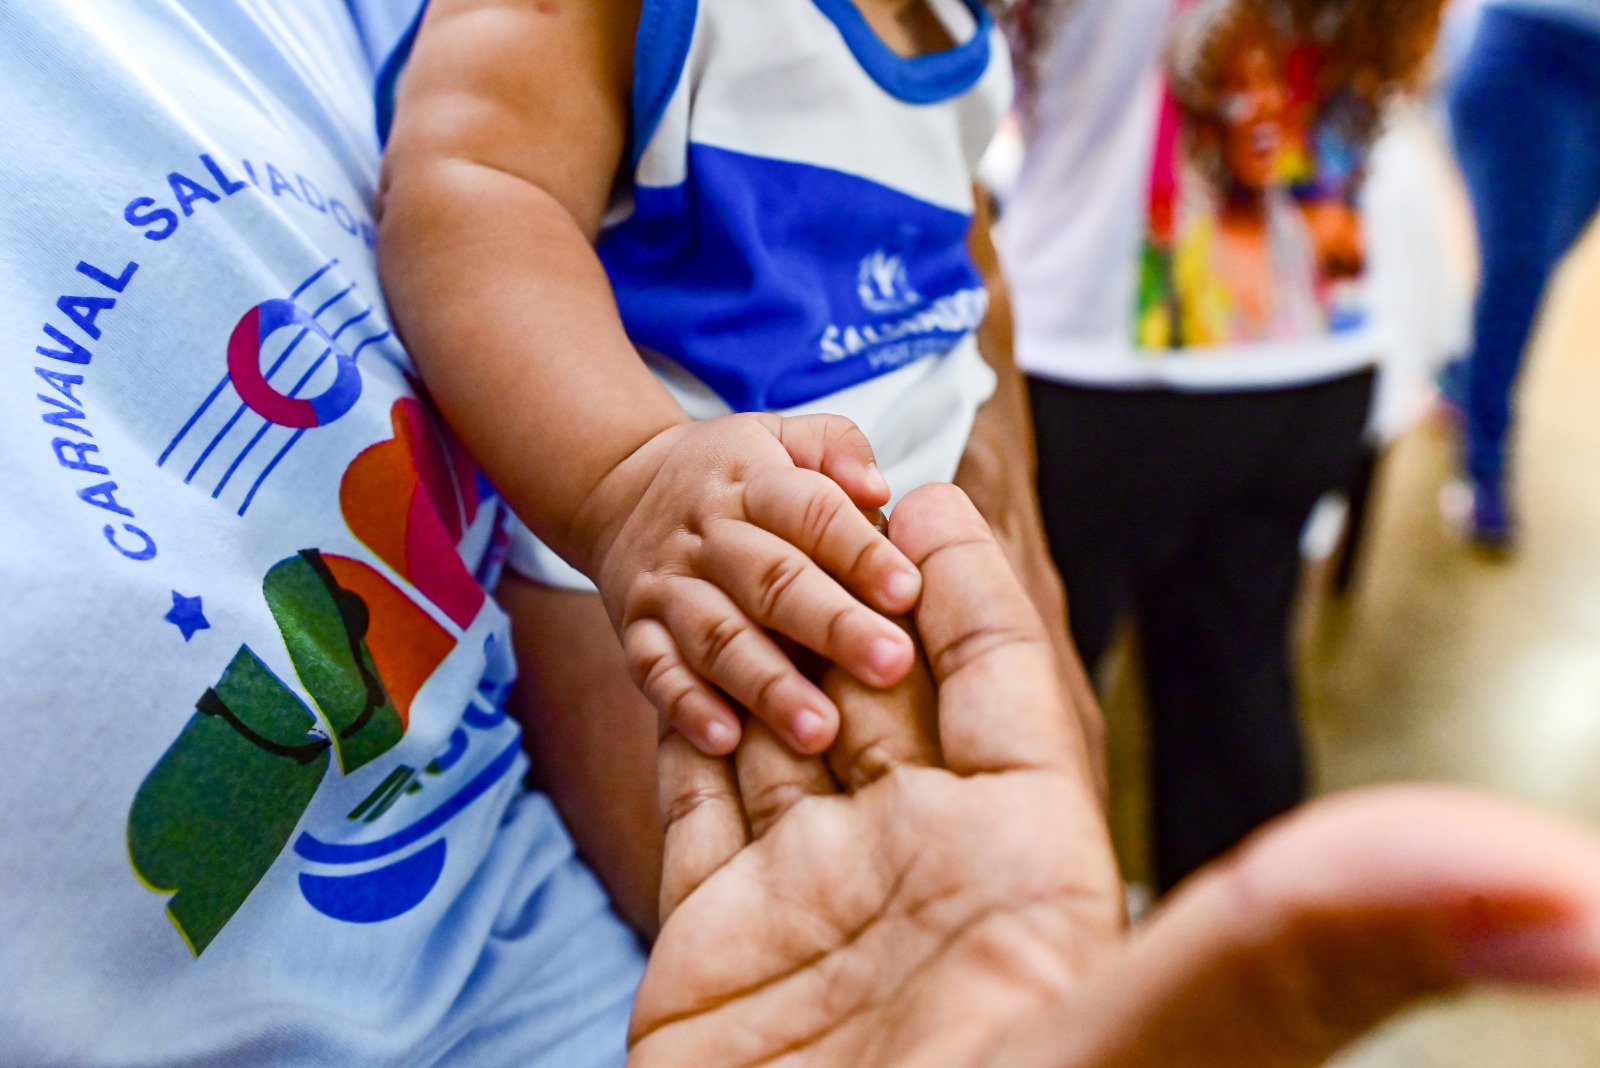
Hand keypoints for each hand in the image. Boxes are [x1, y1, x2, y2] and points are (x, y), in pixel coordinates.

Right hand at [578, 412, 921, 756]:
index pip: (810, 511)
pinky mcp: (636, 634)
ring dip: (767, 684)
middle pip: (770, 580)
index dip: (859, 551)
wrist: (622, 491)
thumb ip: (839, 447)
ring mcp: (667, 587)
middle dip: (832, 625)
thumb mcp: (785, 435)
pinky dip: (686, 708)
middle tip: (889, 665)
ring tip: (819, 732)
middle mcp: (708, 536)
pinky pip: (655, 672)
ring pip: (717, 636)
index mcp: (754, 482)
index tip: (910, 591)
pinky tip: (726, 743)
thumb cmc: (738, 477)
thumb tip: (878, 488)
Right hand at [629, 484, 1599, 1067]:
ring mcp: (807, 900)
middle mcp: (920, 867)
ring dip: (764, 638)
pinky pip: (690, 794)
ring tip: (737, 562)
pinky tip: (679, 654)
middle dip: (850, 592)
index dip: (966, 583)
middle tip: (811, 502)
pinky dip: (683, 714)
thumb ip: (1308, 945)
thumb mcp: (1156, 1041)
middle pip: (884, 684)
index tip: (928, 493)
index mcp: (1027, 863)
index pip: (1000, 681)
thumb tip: (1563, 884)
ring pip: (782, 719)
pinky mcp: (706, 942)